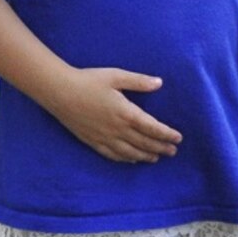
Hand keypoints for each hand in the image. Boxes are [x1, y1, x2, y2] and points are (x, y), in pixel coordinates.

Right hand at [47, 66, 181, 161]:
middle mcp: (117, 129)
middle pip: (144, 142)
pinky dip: (125, 159)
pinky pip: (112, 155)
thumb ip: (139, 81)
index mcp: (125, 112)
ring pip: (130, 152)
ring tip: (157, 158)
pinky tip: (132, 160)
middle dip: (161, 147)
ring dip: (145, 155)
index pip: (152, 127)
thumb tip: (159, 83)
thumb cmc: (88, 81)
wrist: (59, 92)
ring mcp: (104, 137)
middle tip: (173, 151)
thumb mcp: (116, 76)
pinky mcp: (92, 141)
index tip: (178, 138)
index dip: (166, 134)